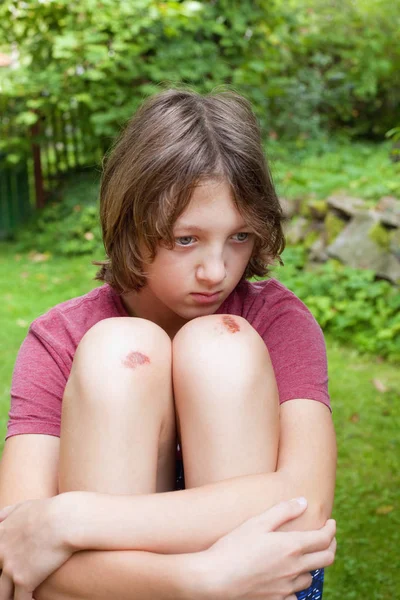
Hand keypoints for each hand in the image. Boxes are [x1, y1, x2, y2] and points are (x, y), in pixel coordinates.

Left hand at [0, 497, 73, 599]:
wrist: (66, 520)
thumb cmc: (49, 510)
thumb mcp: (23, 506)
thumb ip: (7, 513)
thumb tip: (0, 518)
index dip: (0, 563)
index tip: (5, 569)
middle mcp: (0, 553)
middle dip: (3, 583)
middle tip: (10, 585)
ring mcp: (10, 568)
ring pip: (2, 593)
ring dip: (8, 596)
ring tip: (17, 596)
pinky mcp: (24, 581)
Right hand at [203, 498, 335, 599]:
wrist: (215, 579)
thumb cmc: (233, 547)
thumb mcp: (257, 522)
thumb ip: (283, 511)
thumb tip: (303, 501)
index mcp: (291, 546)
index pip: (323, 539)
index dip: (331, 530)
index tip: (331, 523)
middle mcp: (294, 568)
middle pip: (326, 559)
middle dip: (331, 546)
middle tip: (328, 539)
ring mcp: (286, 587)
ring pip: (310, 578)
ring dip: (311, 566)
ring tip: (304, 558)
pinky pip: (295, 596)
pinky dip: (295, 587)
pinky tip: (287, 580)